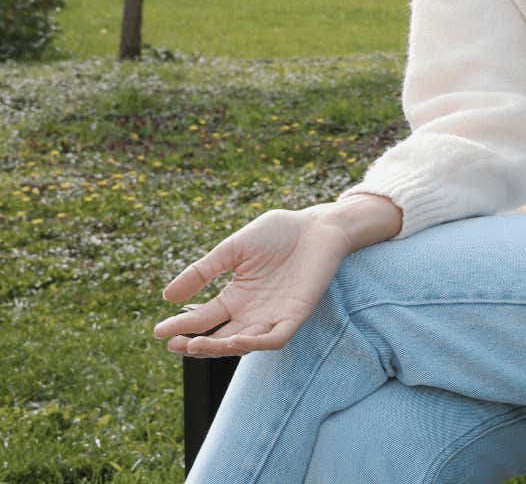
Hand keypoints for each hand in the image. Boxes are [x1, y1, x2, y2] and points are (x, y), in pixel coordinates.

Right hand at [152, 206, 361, 356]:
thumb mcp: (233, 248)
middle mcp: (251, 312)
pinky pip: (276, 338)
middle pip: (219, 338)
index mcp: (235, 297)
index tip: (158, 331)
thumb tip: (166, 296)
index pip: (203, 318)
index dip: (181, 326)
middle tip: (174, 346)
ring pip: (244, 344)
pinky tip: (237, 340)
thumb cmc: (278, 233)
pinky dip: (257, 344)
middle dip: (196, 345)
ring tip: (197, 345)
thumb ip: (203, 271)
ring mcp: (273, 315)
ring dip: (220, 347)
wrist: (318, 225)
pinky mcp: (296, 314)